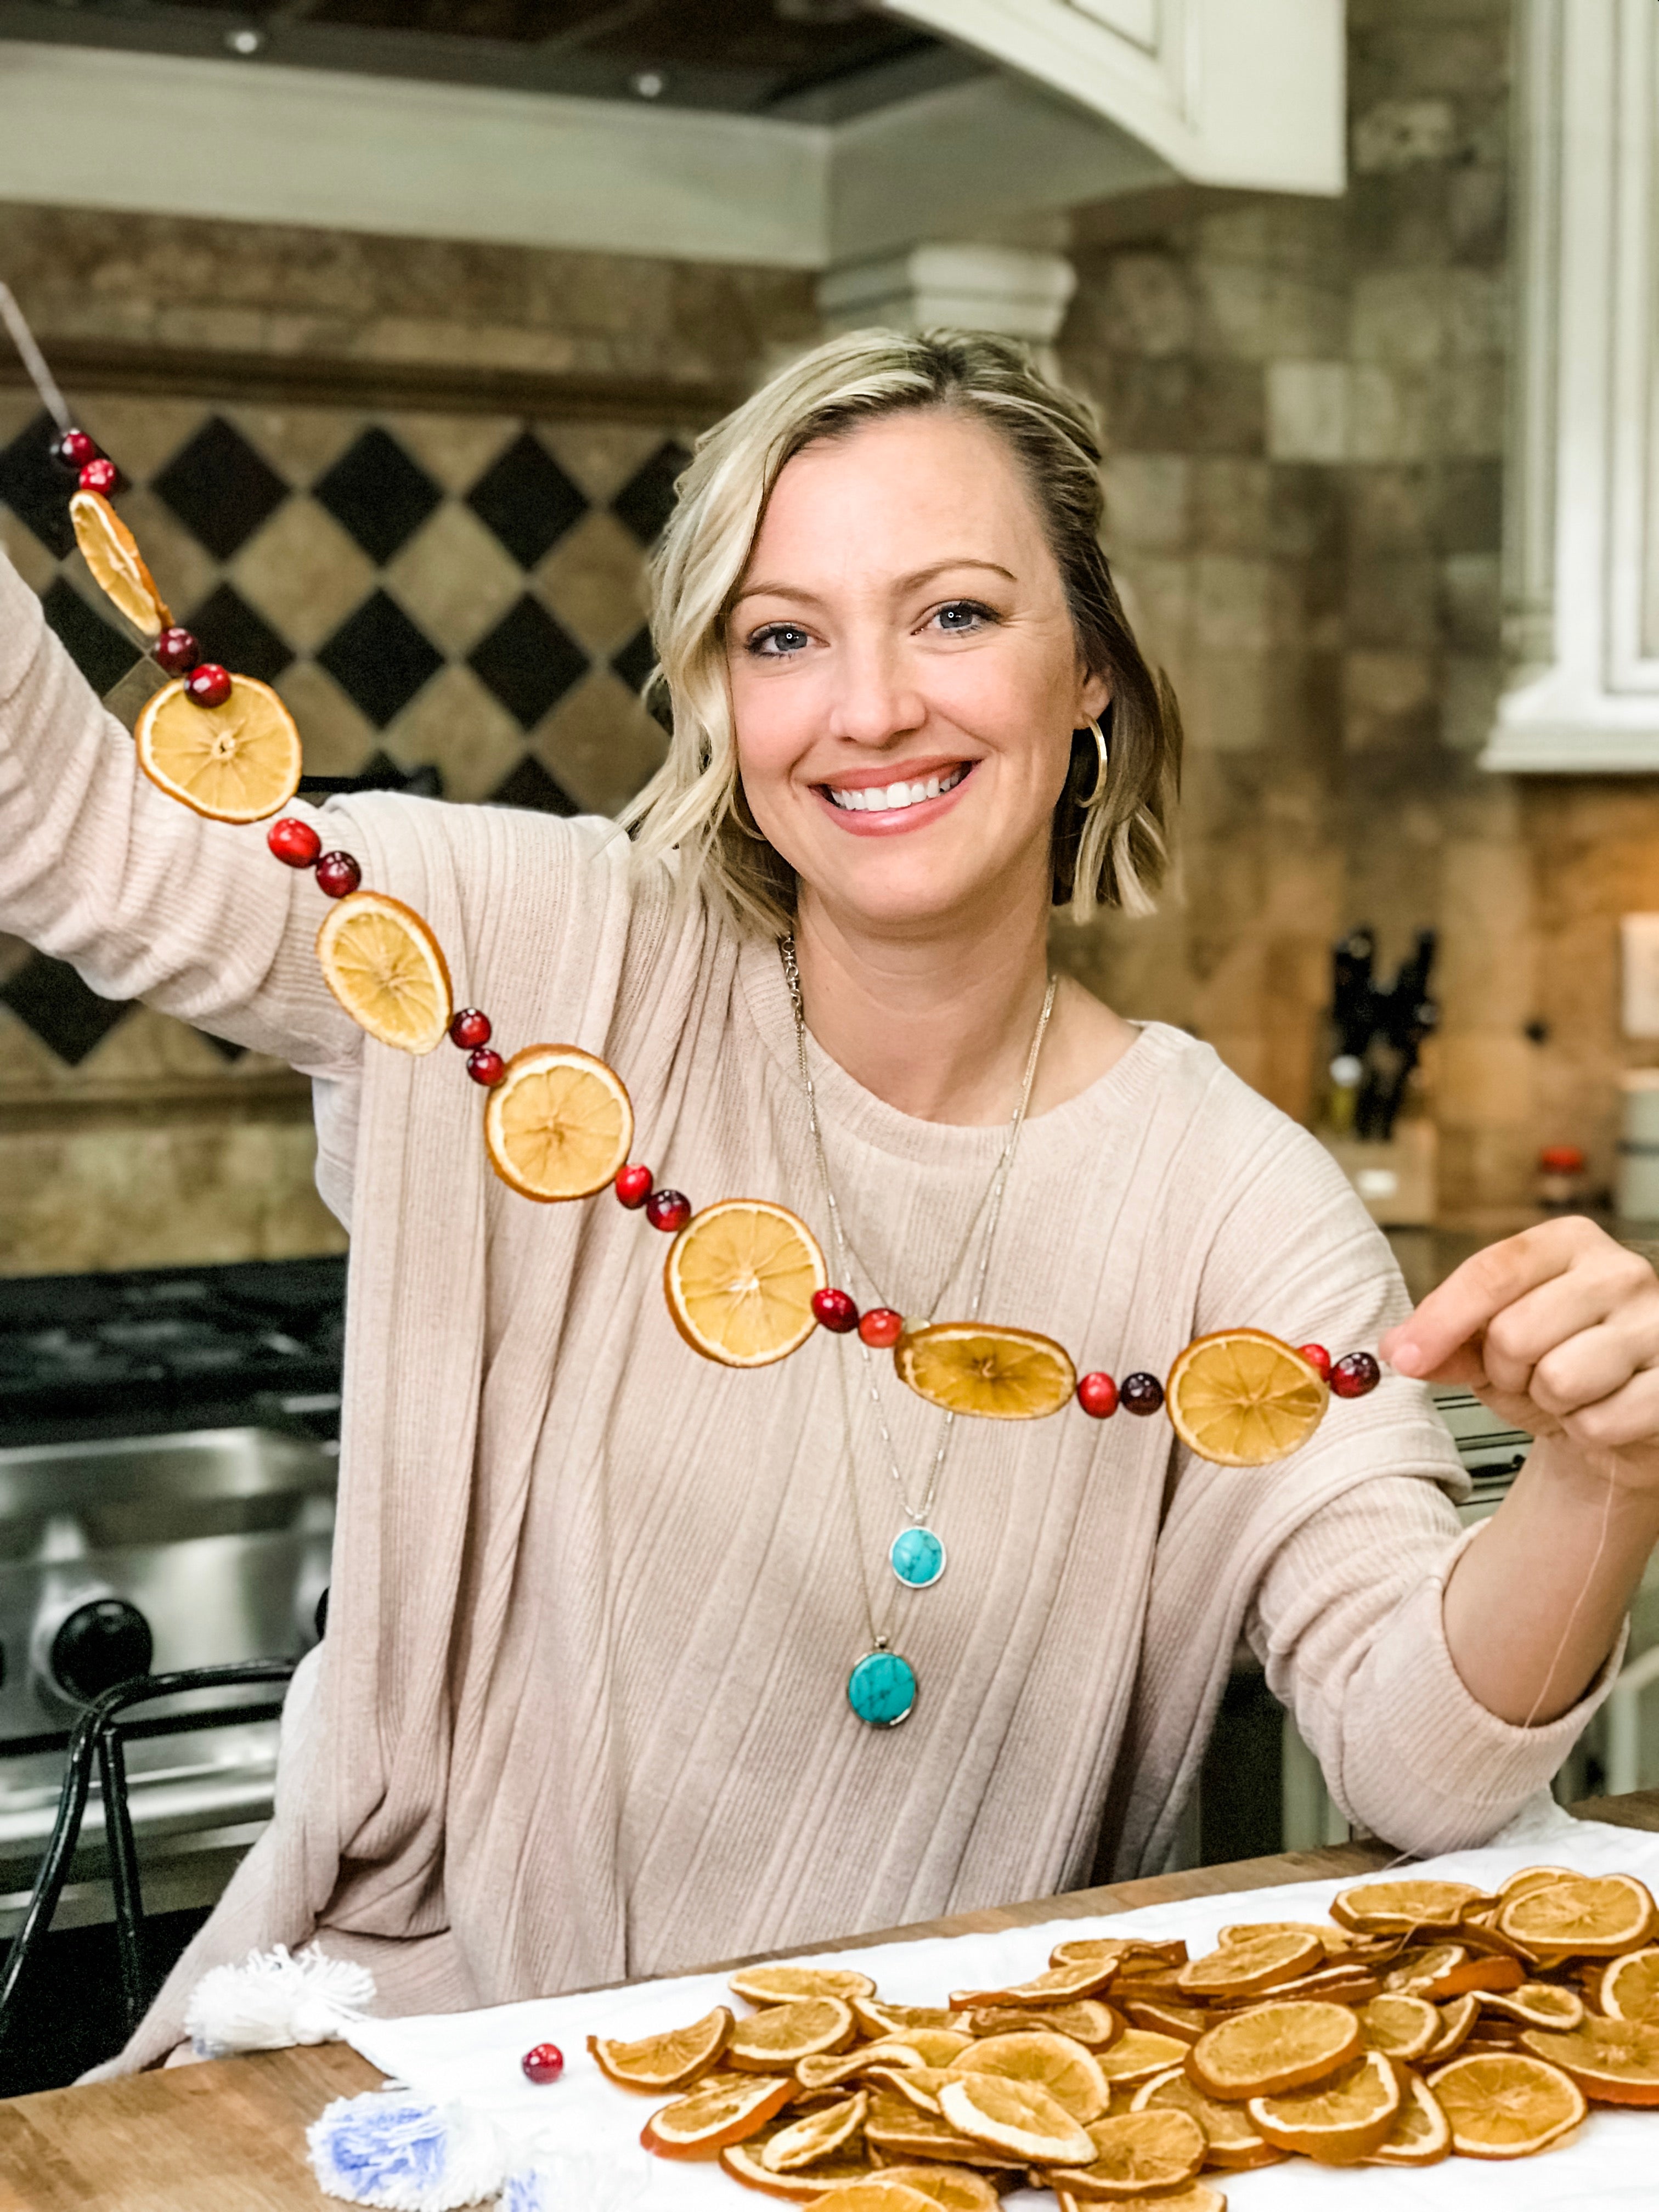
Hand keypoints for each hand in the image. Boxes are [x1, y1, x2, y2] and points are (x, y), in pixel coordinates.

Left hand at [1380, 1217, 1658, 1492]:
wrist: (1620, 1419)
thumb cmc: (1559, 1365)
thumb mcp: (1491, 1347)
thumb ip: (1446, 1341)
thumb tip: (1397, 1348)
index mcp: (1571, 1243)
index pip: (1492, 1272)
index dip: (1441, 1320)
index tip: (1406, 1357)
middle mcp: (1622, 1272)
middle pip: (1515, 1331)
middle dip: (1506, 1370)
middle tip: (1530, 1374)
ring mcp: (1658, 1325)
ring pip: (1559, 1379)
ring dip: (1550, 1402)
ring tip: (1571, 1392)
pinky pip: (1600, 1422)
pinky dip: (1588, 1431)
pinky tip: (1604, 1411)